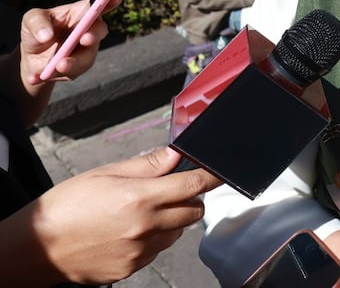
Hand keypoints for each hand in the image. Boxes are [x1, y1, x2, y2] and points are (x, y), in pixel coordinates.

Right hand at [3, 146, 221, 285]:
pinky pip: (159, 249)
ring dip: (172, 219)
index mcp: (139, 198)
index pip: (192, 185)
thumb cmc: (66, 206)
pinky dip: (155, 238)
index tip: (218, 171)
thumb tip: (176, 154)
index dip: (210, 176)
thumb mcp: (105, 173)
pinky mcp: (132, 268)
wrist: (37, 247)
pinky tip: (131, 230)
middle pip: (193, 210)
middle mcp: (145, 227)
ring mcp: (140, 251)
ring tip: (143, 211)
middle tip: (171, 189)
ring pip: (178, 231)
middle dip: (189, 197)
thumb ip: (147, 165)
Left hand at [22, 0, 118, 84]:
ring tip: (58, 65)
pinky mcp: (77, 69)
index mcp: (81, 13)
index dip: (110, 0)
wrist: (31, 57)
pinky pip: (70, 73)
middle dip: (94, 35)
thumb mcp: (31, 20)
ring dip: (74, 62)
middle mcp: (88, 31)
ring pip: (87, 58)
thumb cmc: (36, 30)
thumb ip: (37, 22)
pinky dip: (52, 75)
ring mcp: (85, 51)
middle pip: (99, 31)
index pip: (99, 5)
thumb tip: (46, 36)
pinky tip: (35, 77)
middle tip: (85, 39)